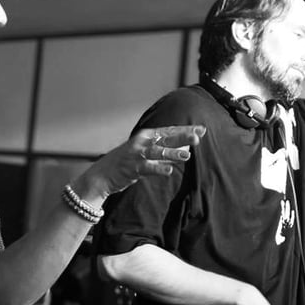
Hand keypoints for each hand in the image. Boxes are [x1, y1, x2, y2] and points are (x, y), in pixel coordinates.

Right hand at [80, 125, 205, 198]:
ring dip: (172, 153)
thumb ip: (163, 149)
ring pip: (158, 152)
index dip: (186, 130)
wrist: (102, 175)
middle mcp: (142, 142)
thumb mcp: (145, 152)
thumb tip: (186, 148)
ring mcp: (137, 154)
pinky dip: (158, 169)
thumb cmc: (127, 162)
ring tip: (187, 156)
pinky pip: (148, 168)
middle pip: (166, 138)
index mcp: (147, 135)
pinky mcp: (133, 168)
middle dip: (182, 137)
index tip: (202, 129)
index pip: (170, 130)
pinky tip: (169, 171)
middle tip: (198, 137)